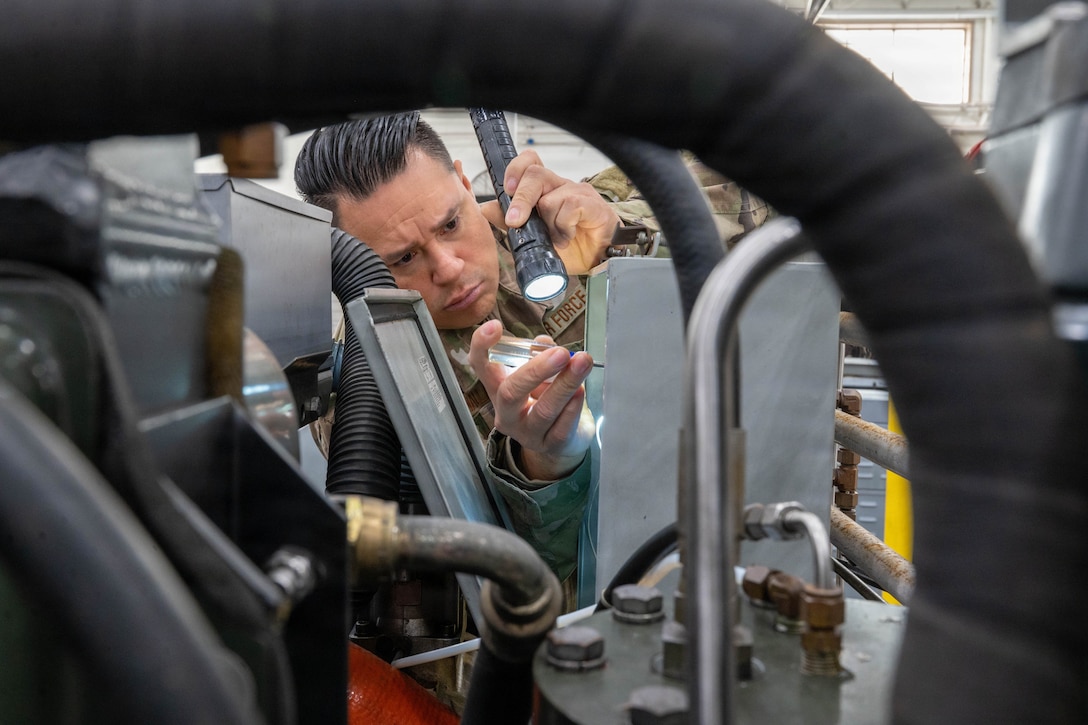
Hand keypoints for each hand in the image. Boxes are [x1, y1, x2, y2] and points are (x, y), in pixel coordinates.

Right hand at [468, 320, 596, 479]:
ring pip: (544, 410)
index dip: (482, 346)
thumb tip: (543, 342)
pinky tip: (581, 391)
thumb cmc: (546, 398)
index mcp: (498, 389)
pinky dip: (573, 406)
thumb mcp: (541, 374)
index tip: (495, 325)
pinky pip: (562, 426)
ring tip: (583, 363)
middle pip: (511, 392)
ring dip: (565, 384)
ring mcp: (527, 433)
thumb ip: (540, 354)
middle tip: (561, 353)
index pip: (482, 366)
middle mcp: (507, 413)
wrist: (562, 441)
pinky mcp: (551, 445)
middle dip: (536, 370)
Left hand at [480, 150, 619, 274]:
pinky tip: (567, 236)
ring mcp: (578, 192)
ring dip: (548, 223)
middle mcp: (560, 186)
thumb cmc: (570, 244)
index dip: (515, 169)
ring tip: (556, 237)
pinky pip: (570, 207)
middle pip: (535, 174)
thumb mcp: (532, 236)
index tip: (506, 189)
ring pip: (550, 198)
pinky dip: (563, 227)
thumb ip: (509, 221)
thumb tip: (485, 208)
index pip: (530, 162)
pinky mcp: (592, 204)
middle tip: (515, 221)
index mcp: (545, 189)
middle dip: (520, 199)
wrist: (597, 260)